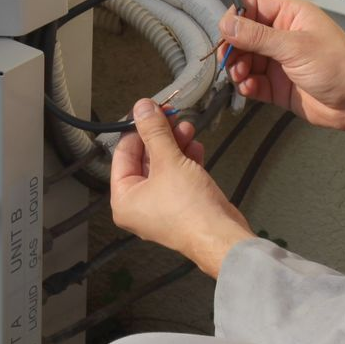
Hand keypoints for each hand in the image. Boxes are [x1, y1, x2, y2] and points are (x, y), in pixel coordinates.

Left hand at [112, 100, 254, 277]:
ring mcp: (160, 205)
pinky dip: (186, 160)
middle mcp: (138, 204)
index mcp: (123, 199)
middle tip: (171, 115)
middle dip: (160, 136)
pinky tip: (195, 146)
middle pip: (144, 159)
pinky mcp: (182, 205)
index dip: (136, 130)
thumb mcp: (168, 161)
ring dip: (175, 145)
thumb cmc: (189, 208)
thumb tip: (142, 108)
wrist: (222, 236)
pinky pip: (179, 177)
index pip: (123, 155)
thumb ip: (155, 132)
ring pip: (164, 166)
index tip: (148, 109)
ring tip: (186, 127)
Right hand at [220, 0, 344, 153]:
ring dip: (237, 69)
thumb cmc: (340, 67)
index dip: (236, 18)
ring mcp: (279, 61)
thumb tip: (227, 24)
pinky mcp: (276, 84)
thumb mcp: (295, 46)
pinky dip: (246, 85)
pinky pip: (251, 82)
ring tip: (241, 77)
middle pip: (243, 36)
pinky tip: (250, 88)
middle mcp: (283, 36)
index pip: (253, 7)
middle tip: (229, 60)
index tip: (225, 33)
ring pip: (244, 60)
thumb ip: (257, 36)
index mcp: (291, 16)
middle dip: (233, 49)